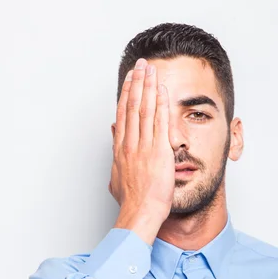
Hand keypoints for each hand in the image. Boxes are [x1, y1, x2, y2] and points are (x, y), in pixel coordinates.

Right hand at [109, 58, 174, 234]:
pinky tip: (162, 90)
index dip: (126, 94)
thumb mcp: (117, 177)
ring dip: (148, 87)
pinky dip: (161, 104)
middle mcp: (130, 144)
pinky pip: (160, 123)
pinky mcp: (159, 151)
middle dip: (137, 83)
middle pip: (132, 106)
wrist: (140, 212)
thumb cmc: (131, 201)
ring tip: (150, 70)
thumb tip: (115, 136)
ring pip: (145, 110)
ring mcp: (144, 147)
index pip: (123, 115)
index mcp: (121, 150)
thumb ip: (117, 155)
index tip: (130, 80)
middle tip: (140, 65)